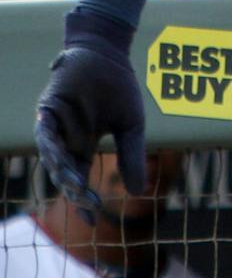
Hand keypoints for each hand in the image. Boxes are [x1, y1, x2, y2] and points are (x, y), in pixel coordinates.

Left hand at [35, 18, 147, 223]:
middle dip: (74, 189)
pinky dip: (50, 145)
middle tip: (88, 201)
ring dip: (63, 172)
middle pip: (65, 172)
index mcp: (84, 145)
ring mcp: (55, 126)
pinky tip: (60, 156)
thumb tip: (140, 192)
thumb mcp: (132, 128)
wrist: (108, 56)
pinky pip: (45, 132)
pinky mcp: (48, 110)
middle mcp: (66, 140)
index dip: (84, 200)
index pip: (80, 178)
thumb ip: (132, 157)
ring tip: (76, 184)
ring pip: (52, 156)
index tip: (93, 221)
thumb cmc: (119, 88)